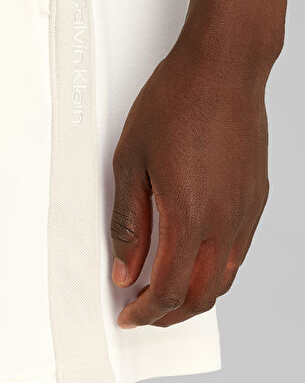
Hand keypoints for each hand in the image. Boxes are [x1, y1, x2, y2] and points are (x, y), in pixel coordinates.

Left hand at [110, 37, 269, 327]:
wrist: (221, 68)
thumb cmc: (175, 103)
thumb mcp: (131, 161)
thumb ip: (129, 223)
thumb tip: (125, 268)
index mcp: (189, 216)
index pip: (169, 290)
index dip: (145, 312)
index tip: (128, 314)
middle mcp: (226, 222)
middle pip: (203, 295)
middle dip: (171, 315)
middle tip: (144, 309)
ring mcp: (247, 210)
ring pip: (225, 277)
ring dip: (195, 293)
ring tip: (165, 286)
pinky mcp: (257, 197)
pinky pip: (239, 249)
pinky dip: (214, 267)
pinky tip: (194, 252)